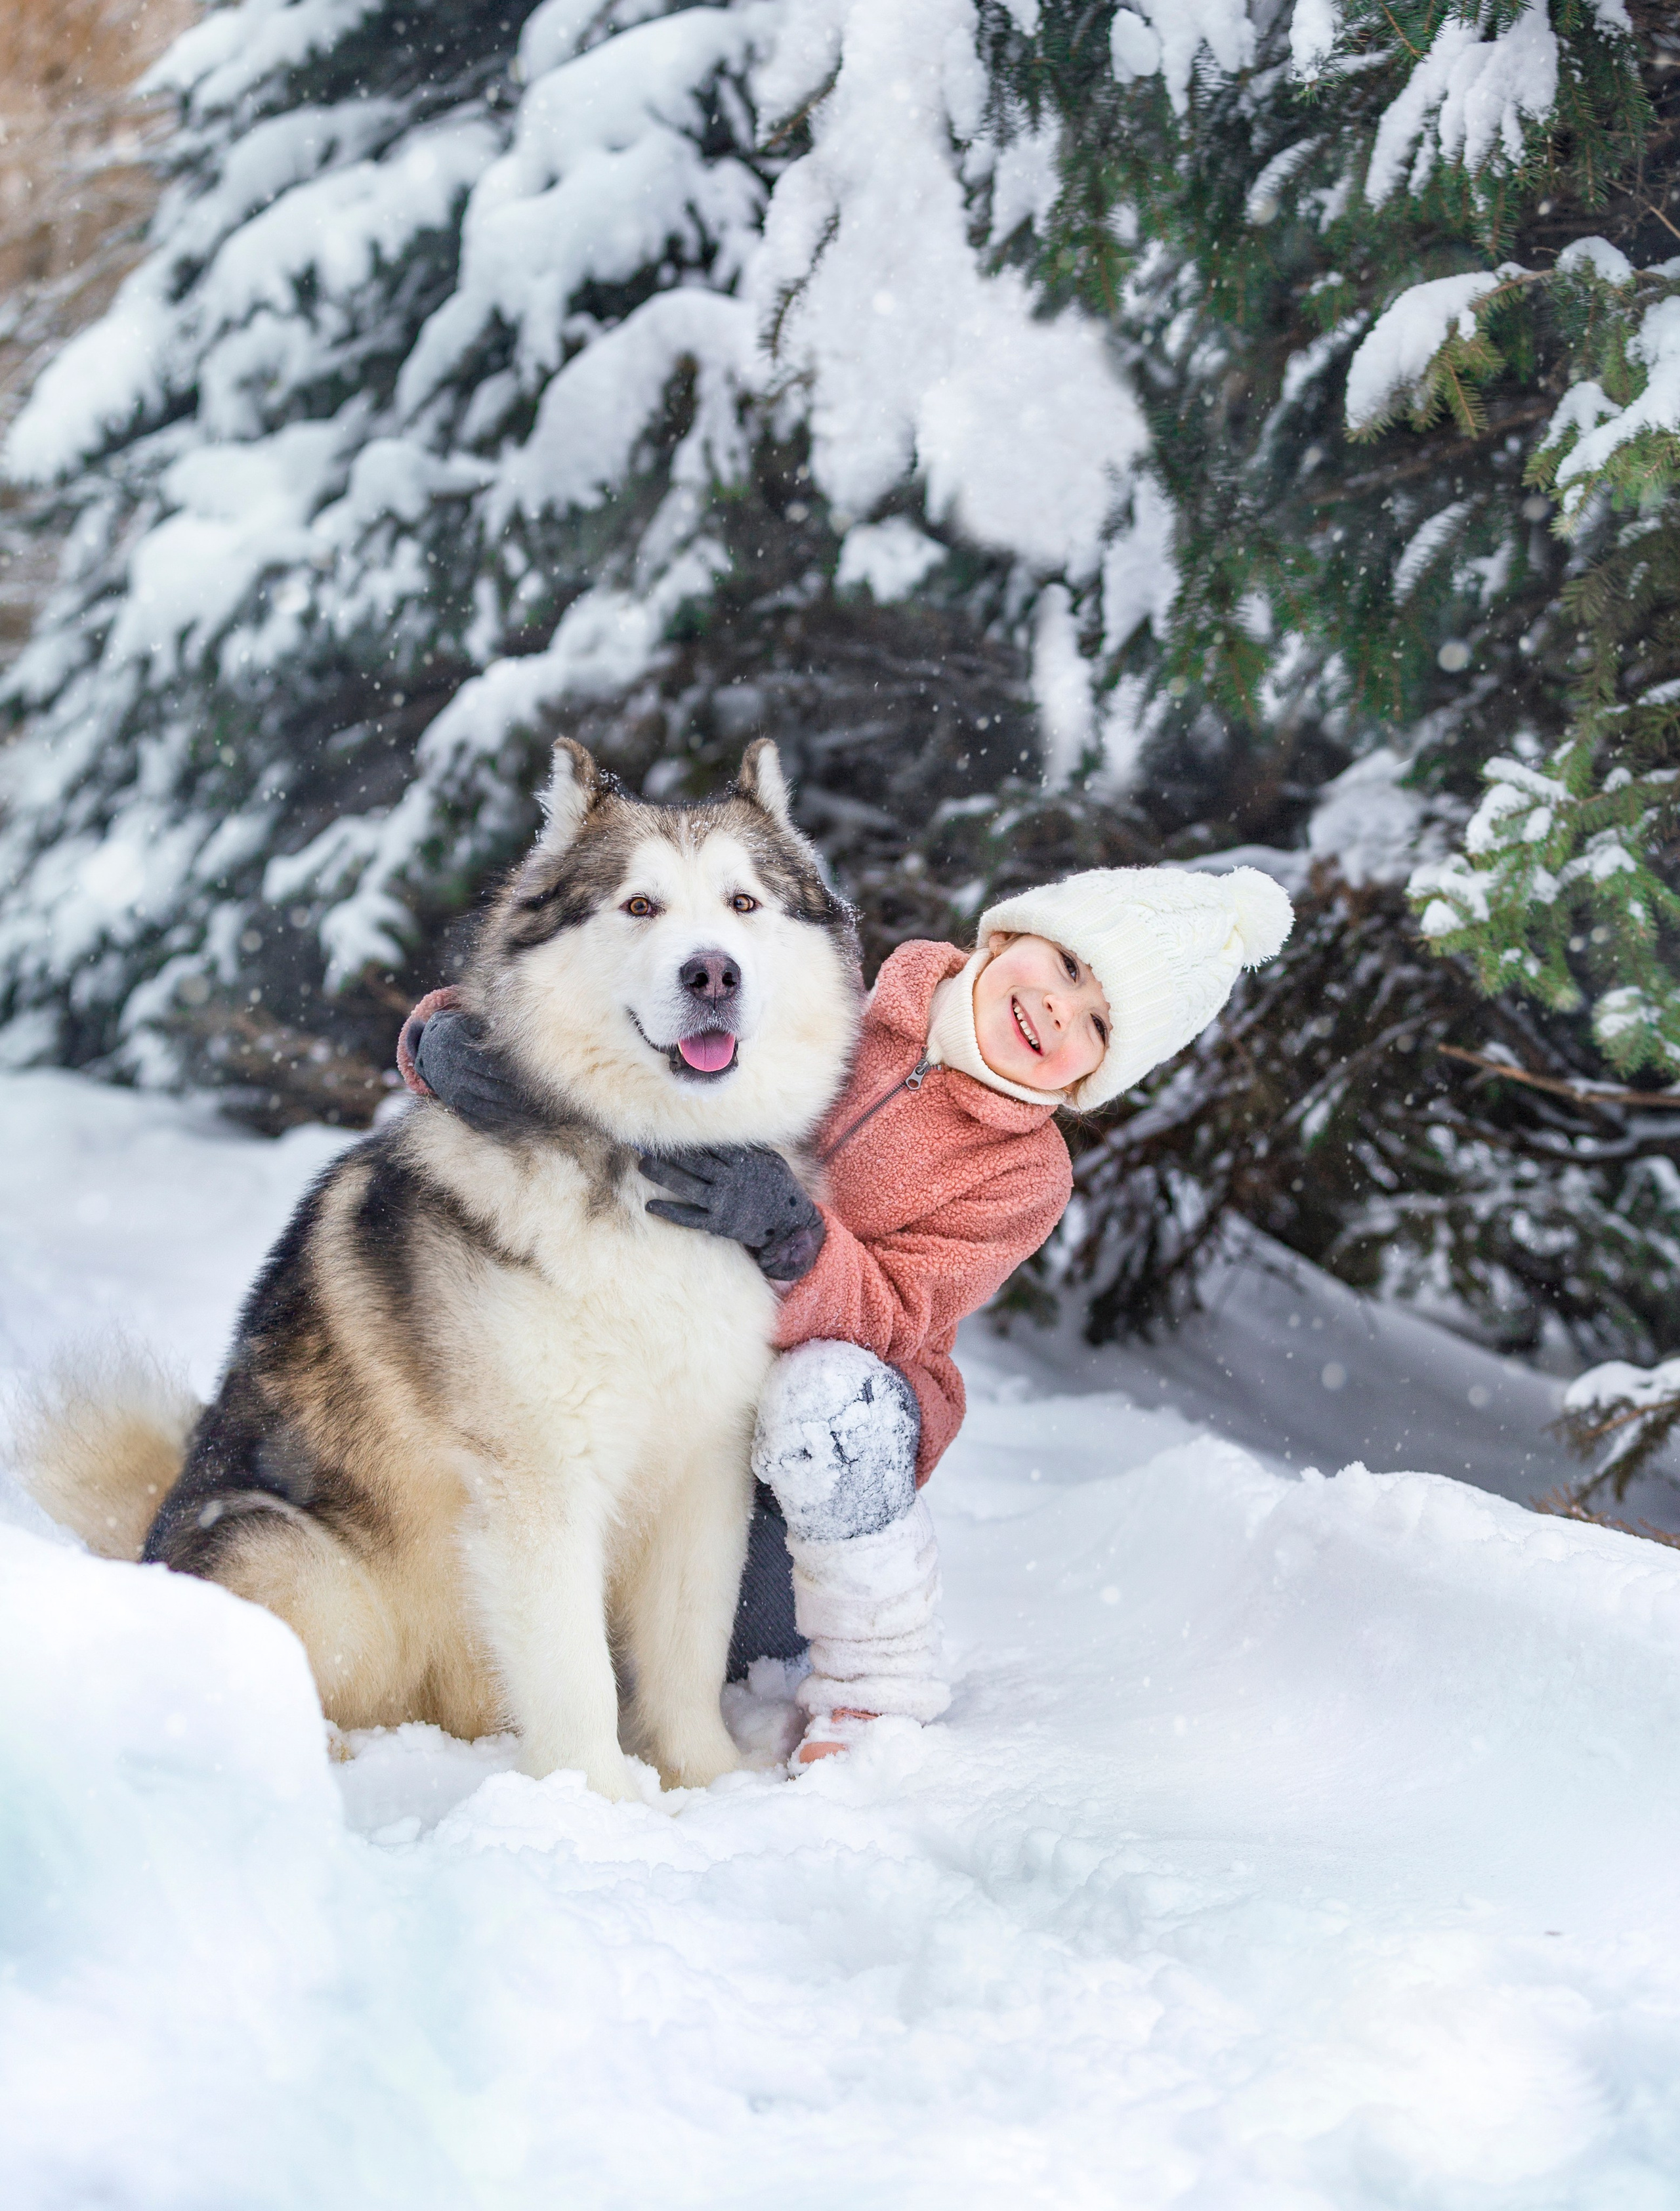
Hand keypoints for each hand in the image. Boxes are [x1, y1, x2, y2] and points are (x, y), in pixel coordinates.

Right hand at [412, 1007, 549, 1138]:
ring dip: (511, 1114)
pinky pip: (475, 1119)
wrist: (429, 1047)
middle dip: (518, 1099)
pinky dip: (496, 1124)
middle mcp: (455, 1075)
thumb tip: (516, 1031)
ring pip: (485, 1108)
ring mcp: (453, 1092)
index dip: (514, 1075)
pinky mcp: (454, 1104)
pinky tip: (516, 1124)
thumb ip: (490, 1028)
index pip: (491, 1067)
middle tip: (543, 1103)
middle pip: (491, 1090)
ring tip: (535, 1116)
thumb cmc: (458, 1031)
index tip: (536, 1081)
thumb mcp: (469, 1023)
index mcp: (459, 1052)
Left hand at [639, 1146, 825, 1282]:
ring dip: (662, 1175)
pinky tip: (651, 1206)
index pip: (708, 1145)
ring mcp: (722, 1202)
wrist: (790, 1222)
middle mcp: (729, 1179)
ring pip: (686, 1185)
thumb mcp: (771, 1160)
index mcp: (742, 1161)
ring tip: (643, 1166)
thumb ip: (748, 1148)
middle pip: (692, 1162)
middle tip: (646, 1144)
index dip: (686, 1138)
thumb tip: (728, 1133)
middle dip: (668, 1153)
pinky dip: (669, 1212)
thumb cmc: (781, 1187)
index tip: (667, 1129)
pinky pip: (689, 1217)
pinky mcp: (718, 1222)